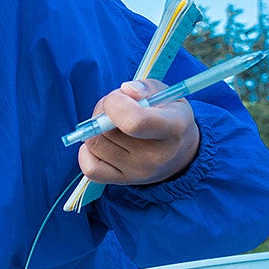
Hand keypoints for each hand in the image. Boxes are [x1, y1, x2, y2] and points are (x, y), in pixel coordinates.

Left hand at [77, 78, 199, 184]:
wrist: (180, 153)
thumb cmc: (169, 116)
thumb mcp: (166, 94)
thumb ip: (145, 87)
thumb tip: (125, 91)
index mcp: (173, 128)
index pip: (134, 121)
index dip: (115, 104)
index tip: (119, 96)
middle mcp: (156, 156)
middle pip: (106, 130)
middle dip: (103, 110)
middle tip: (115, 106)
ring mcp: (138, 172)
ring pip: (94, 144)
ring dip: (94, 128)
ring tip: (110, 123)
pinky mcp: (123, 181)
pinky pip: (90, 168)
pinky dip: (87, 152)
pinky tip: (101, 141)